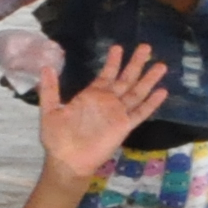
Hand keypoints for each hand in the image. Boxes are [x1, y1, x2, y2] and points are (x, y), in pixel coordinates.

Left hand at [36, 42, 169, 184]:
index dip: (113, 62)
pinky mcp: (124, 126)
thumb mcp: (50, 109)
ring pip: (136, 92)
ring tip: (160, 65)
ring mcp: (117, 113)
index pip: (106, 75)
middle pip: (125, 79)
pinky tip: (162, 92)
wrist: (67, 160)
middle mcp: (107, 102)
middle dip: (135, 63)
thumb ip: (50, 89)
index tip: (119, 47)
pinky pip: (140, 112)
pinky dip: (151, 103)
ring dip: (148, 79)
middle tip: (146, 47)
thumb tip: (45, 66)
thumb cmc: (57, 137)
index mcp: (91, 96)